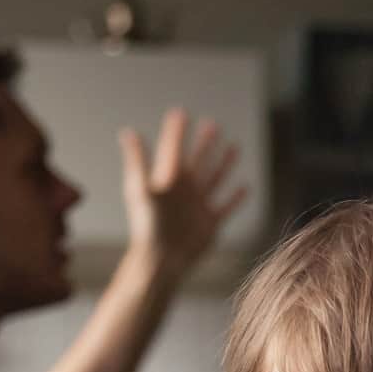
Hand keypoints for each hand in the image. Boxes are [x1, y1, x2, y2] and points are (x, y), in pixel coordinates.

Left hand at [119, 108, 248, 277]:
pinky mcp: (210, 222)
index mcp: (169, 179)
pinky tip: (244, 187)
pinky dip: (235, 198)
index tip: (180, 113)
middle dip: (205, 144)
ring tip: (233, 147)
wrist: (161, 258)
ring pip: (215, 178)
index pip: (174, 149)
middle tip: (212, 125)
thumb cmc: (148, 225)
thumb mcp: (140, 187)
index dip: (177, 132)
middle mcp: (185, 190)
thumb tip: (128, 132)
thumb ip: (138, 160)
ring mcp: (199, 205)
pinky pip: (226, 206)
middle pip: (198, 160)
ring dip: (224, 163)